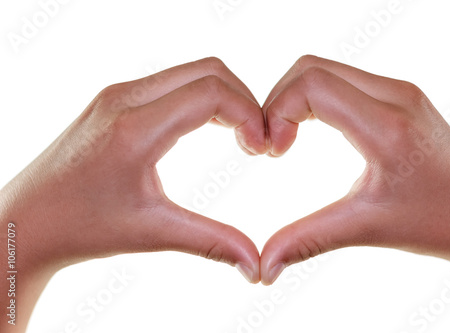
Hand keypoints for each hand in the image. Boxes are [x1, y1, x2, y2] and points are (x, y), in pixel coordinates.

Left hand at [0, 57, 265, 331]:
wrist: (28, 221)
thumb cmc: (82, 227)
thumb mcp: (152, 232)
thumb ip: (212, 242)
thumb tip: (257, 265)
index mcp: (135, 128)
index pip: (211, 92)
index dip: (249, 114)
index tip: (262, 149)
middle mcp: (125, 98)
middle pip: (208, 71)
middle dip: (244, 101)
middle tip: (256, 141)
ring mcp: (118, 94)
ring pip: (191, 72)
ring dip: (224, 98)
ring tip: (239, 137)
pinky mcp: (116, 99)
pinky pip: (172, 82)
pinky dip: (202, 98)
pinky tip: (209, 128)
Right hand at [259, 55, 449, 328]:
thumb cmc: (434, 223)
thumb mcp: (365, 228)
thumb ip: (307, 241)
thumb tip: (264, 267)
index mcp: (388, 126)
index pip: (312, 85)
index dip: (276, 111)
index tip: (272, 152)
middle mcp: (396, 96)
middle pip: (311, 68)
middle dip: (278, 102)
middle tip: (272, 145)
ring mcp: (399, 91)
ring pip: (325, 70)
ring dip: (294, 99)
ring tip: (285, 140)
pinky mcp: (398, 95)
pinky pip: (341, 79)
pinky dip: (313, 99)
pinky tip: (309, 130)